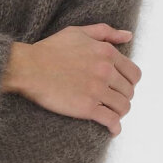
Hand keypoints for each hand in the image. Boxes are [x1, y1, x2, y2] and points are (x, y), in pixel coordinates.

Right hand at [3, 24, 138, 132]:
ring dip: (120, 112)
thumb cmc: (50, 50)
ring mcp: (97, 90)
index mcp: (107, 53)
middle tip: (113, 101)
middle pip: (129, 91)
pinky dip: (115, 127)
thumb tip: (128, 35)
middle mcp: (106, 71)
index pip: (133, 73)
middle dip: (123, 97)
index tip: (120, 87)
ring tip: (111, 114)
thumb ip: (106, 32)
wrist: (28, 68)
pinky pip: (111, 120)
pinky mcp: (87, 107)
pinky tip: (113, 130)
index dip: (129, 83)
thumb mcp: (78, 32)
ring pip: (123, 106)